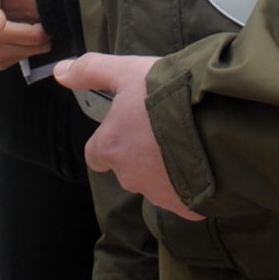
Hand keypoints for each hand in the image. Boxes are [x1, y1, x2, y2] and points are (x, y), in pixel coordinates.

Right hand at [0, 0, 50, 70]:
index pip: (36, 36)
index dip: (46, 23)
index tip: (45, 10)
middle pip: (39, 47)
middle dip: (44, 32)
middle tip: (42, 15)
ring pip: (32, 53)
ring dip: (35, 40)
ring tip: (29, 21)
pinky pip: (21, 57)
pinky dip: (25, 46)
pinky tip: (19, 30)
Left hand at [53, 53, 203, 219]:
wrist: (218, 122)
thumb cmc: (169, 95)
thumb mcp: (127, 71)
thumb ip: (91, 71)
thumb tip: (59, 72)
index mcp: (111, 147)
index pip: (96, 153)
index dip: (111, 139)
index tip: (129, 125)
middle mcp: (130, 176)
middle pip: (127, 168)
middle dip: (141, 153)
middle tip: (164, 128)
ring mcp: (159, 195)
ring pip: (156, 184)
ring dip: (166, 169)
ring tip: (189, 141)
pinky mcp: (187, 208)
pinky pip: (184, 199)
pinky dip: (190, 185)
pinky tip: (205, 163)